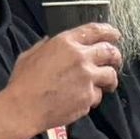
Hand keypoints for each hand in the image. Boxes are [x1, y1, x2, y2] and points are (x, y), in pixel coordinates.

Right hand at [2, 22, 122, 131]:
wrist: (24, 108)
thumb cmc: (23, 83)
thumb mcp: (30, 55)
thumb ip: (45, 46)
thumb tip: (50, 41)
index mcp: (65, 43)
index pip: (95, 31)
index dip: (109, 31)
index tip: (115, 35)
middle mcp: (80, 57)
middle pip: (109, 52)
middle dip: (115, 57)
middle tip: (115, 62)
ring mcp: (87, 78)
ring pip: (111, 75)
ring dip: (110, 80)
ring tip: (106, 85)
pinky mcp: (88, 97)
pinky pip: (98, 95)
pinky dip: (92, 98)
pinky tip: (82, 99)